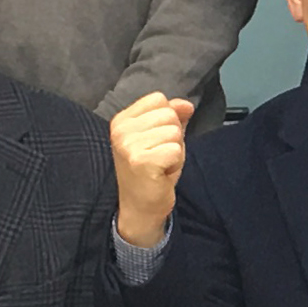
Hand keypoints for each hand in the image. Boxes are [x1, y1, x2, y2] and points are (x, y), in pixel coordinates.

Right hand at [110, 92, 193, 249]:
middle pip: (169, 114)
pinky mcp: (141, 161)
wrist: (140, 207)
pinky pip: (175, 150)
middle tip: (159, 156)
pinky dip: (175, 163)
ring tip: (160, 164)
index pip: (158, 99)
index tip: (156, 141)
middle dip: (173, 136)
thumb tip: (186, 104)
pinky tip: (162, 173)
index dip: (167, 120)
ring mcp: (128, 145)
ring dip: (175, 150)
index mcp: (121, 120)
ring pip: (175, 132)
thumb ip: (173, 117)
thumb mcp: (161, 137)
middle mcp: (120, 130)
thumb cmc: (151, 171)